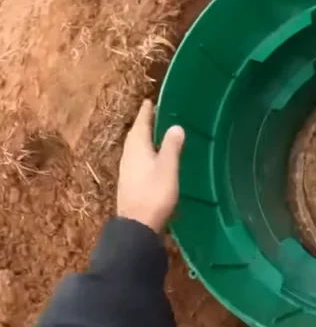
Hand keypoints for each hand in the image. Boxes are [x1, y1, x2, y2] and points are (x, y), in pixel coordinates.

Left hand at [117, 100, 184, 232]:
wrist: (137, 226)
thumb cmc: (154, 194)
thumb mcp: (168, 168)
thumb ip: (172, 147)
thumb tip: (176, 126)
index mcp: (137, 149)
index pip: (141, 125)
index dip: (146, 112)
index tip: (150, 100)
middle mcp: (129, 156)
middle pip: (136, 135)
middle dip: (144, 123)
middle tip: (155, 113)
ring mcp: (128, 170)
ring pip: (135, 147)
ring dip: (144, 137)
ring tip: (156, 132)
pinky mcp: (131, 182)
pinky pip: (137, 158)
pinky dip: (145, 151)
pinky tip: (153, 157)